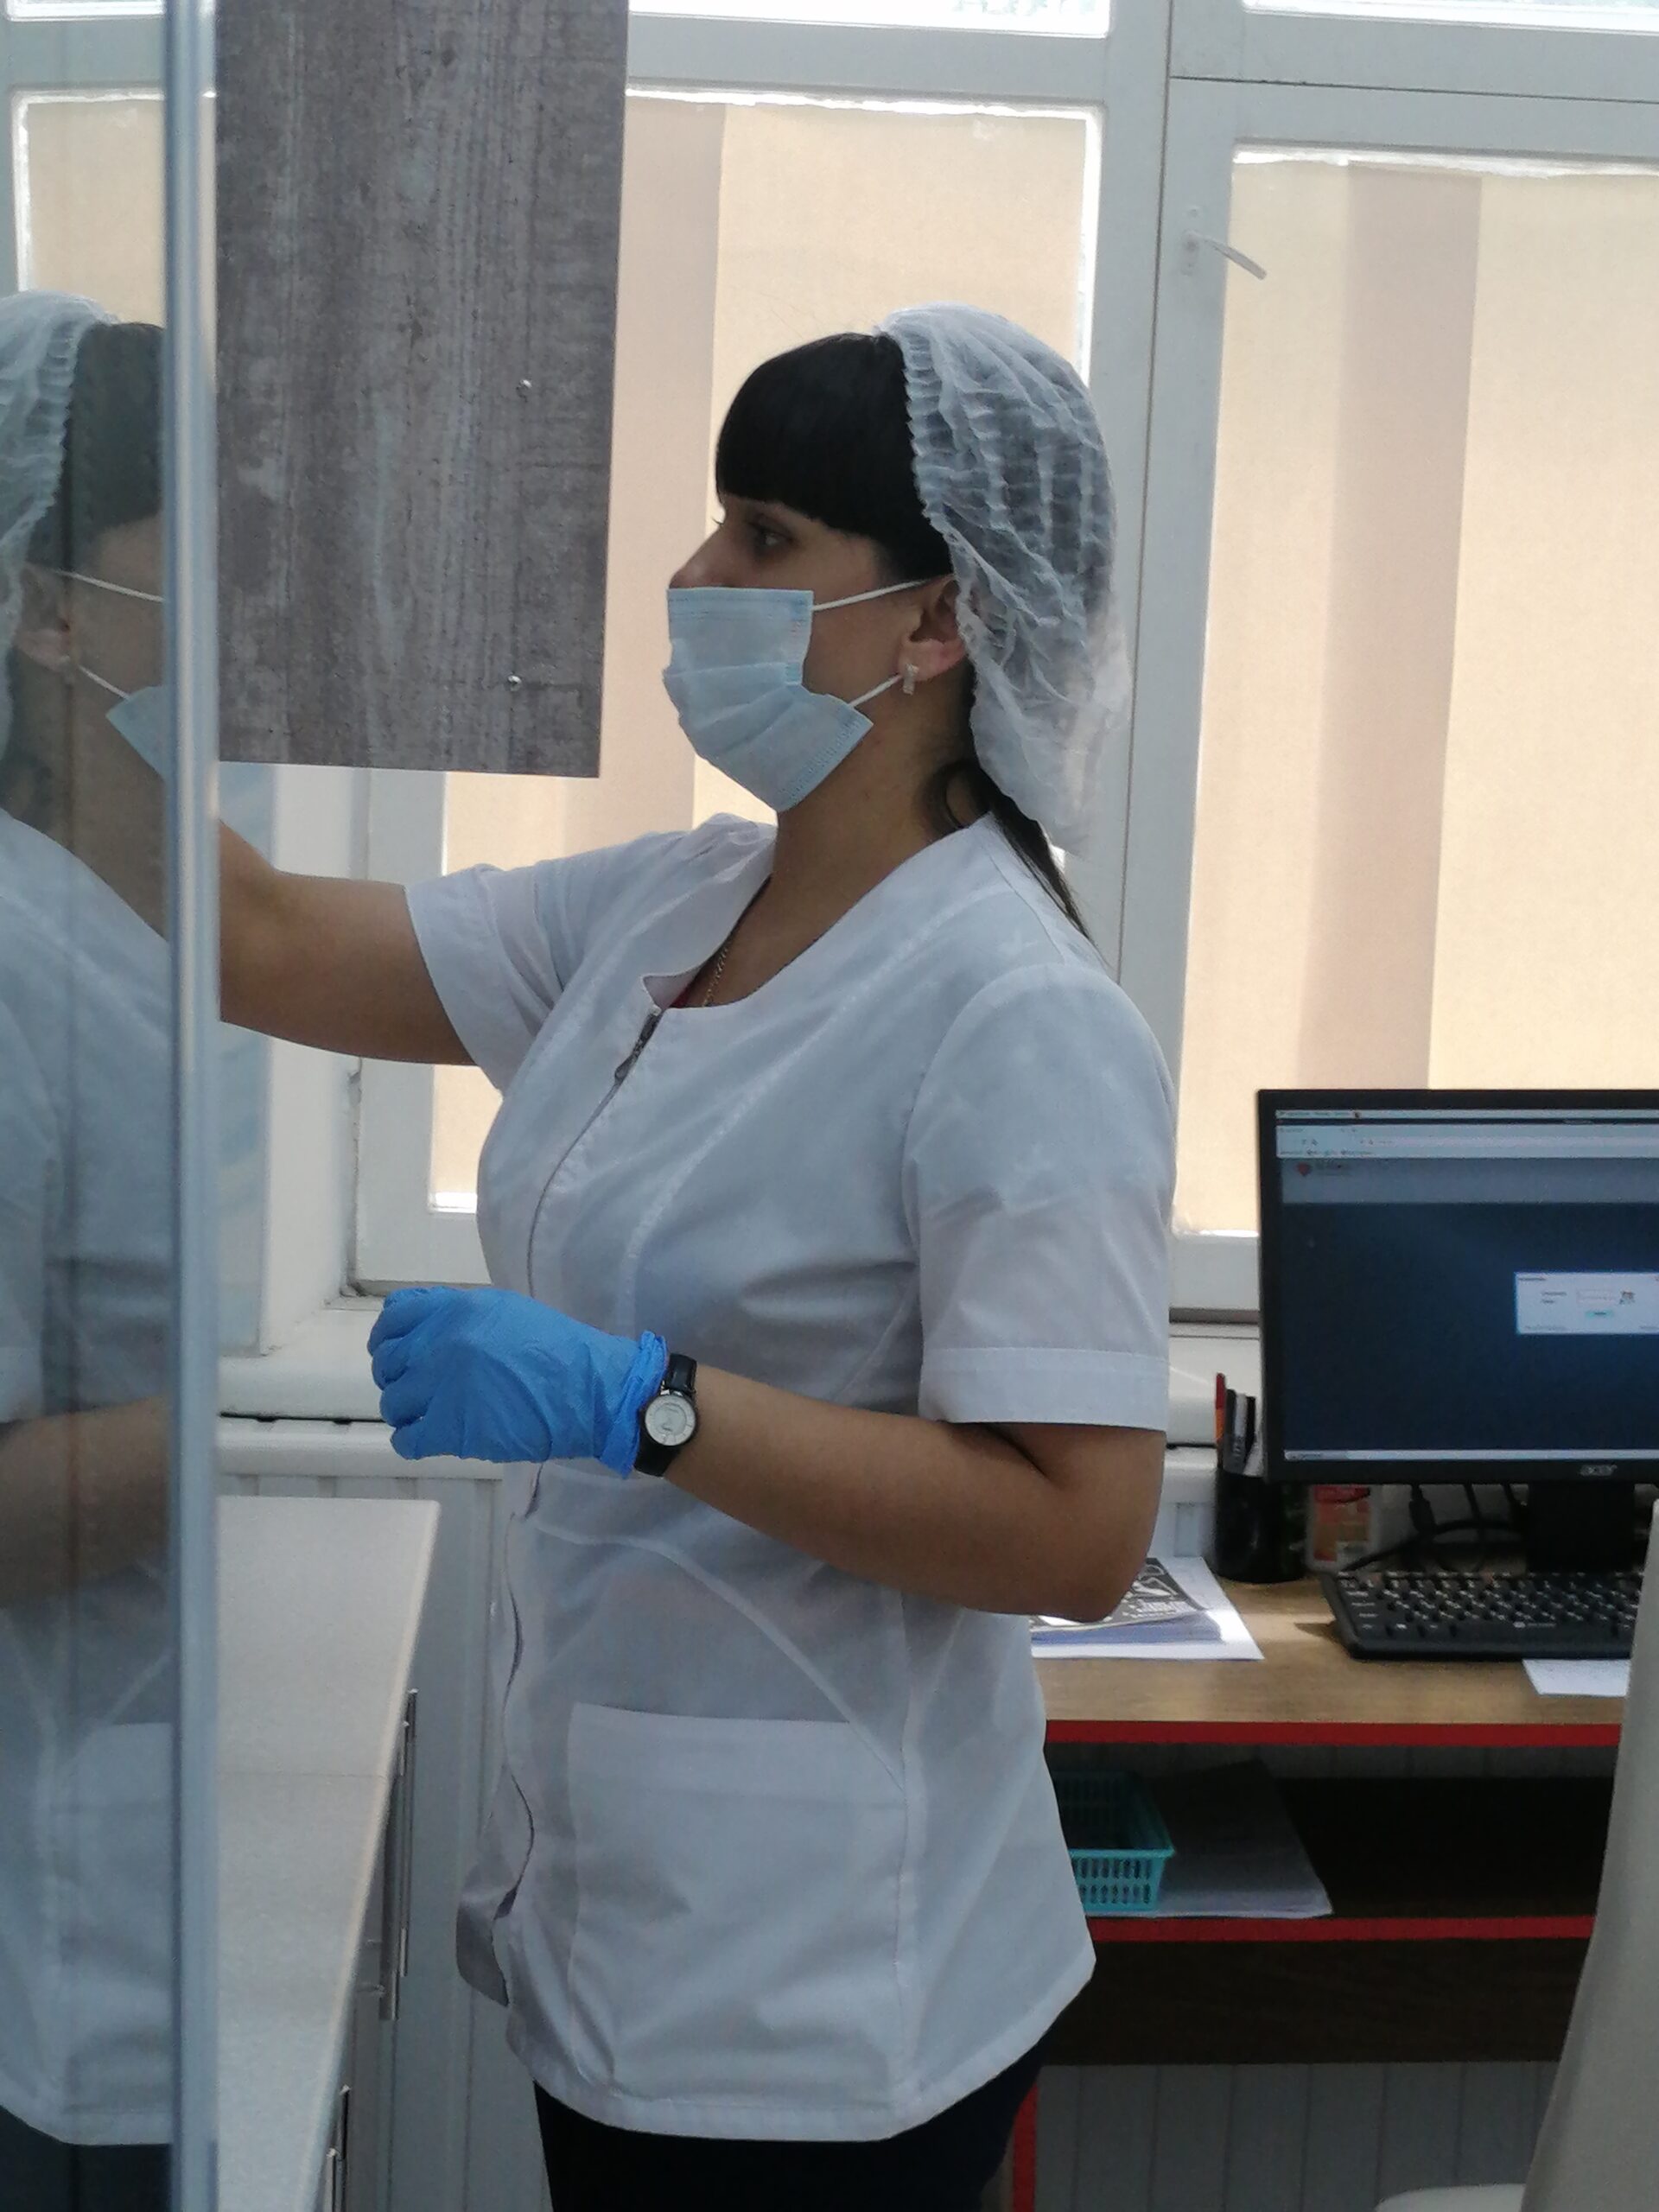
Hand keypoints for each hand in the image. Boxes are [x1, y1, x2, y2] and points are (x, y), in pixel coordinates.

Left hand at [368, 1286, 667, 1470]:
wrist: (586, 1389)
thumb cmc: (556, 1348)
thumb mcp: (504, 1310)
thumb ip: (460, 1316)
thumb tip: (429, 1332)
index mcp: (453, 1310)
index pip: (392, 1319)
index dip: (390, 1338)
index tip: (401, 1352)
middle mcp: (437, 1344)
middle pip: (386, 1363)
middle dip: (398, 1377)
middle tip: (420, 1388)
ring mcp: (440, 1387)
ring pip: (393, 1403)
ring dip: (407, 1411)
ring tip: (430, 1415)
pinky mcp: (450, 1429)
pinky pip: (406, 1441)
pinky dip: (412, 1442)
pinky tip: (430, 1437)